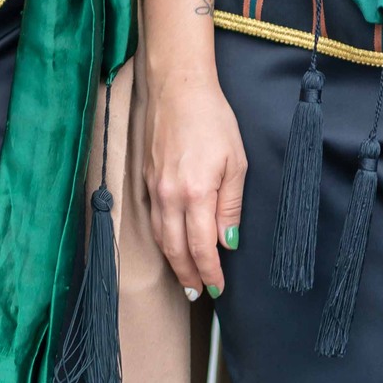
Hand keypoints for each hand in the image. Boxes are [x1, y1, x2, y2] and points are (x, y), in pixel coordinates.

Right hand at [144, 65, 246, 295]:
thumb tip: (227, 242)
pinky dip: (163, 238)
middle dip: (188, 276)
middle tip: (200, 293)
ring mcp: (155, 189)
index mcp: (196, 194)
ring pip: (162, 238)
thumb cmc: (212, 119)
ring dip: (174, 262)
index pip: (201, 247)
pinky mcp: (147, 179)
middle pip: (176, 250)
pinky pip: (154, 219)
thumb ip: (230, 205)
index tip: (217, 288)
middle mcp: (170, 197)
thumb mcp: (235, 161)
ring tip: (187, 277)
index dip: (209, 272)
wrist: (178, 88)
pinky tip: (172, 243)